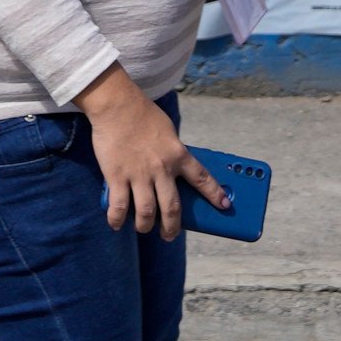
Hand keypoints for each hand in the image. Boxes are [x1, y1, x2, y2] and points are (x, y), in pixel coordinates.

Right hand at [80, 68, 226, 236]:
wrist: (117, 105)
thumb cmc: (143, 115)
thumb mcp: (168, 132)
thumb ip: (173, 152)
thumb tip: (174, 171)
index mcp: (178, 155)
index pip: (202, 179)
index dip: (214, 194)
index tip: (224, 205)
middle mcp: (161, 168)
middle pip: (172, 207)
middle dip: (172, 227)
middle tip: (169, 235)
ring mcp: (139, 174)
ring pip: (147, 212)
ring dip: (147, 226)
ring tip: (145, 229)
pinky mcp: (117, 176)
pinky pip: (119, 206)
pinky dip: (117, 219)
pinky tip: (117, 224)